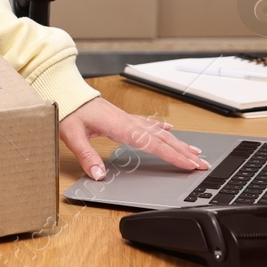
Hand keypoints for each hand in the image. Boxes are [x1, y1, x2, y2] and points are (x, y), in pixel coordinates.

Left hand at [58, 97, 209, 180]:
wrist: (64, 91)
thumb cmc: (68, 110)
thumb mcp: (71, 135)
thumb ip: (85, 156)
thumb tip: (98, 175)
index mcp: (119, 126)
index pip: (151, 143)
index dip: (172, 155)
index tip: (189, 164)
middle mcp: (127, 121)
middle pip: (162, 139)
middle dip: (183, 152)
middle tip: (202, 163)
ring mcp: (127, 118)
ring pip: (158, 132)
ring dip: (178, 142)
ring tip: (195, 151)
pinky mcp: (122, 117)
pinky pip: (148, 124)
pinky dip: (161, 129)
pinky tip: (169, 131)